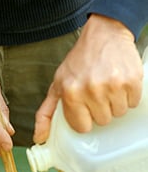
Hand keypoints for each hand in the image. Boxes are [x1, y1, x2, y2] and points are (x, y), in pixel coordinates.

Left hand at [34, 14, 142, 143]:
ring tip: (108, 86)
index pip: (83, 127)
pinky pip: (132, 103)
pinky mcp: (131, 80)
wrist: (104, 33)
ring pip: (118, 114)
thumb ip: (46, 113)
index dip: (85, 119)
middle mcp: (91, 90)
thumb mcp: (58, 85)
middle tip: (98, 92)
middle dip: (100, 109)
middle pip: (102, 121)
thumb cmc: (79, 61)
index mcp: (71, 93)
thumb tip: (39, 138)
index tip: (86, 107)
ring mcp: (113, 85)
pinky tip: (120, 83)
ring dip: (115, 103)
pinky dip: (128, 95)